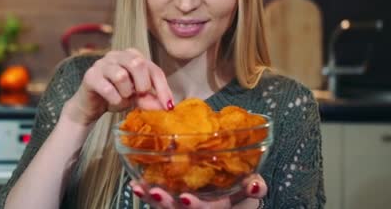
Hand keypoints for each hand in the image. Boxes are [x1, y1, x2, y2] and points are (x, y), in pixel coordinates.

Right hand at [63, 48, 173, 125]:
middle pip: (137, 64)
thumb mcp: (137, 98)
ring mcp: (102, 63)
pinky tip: (112, 101)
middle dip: (142, 85)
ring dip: (125, 93)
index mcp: (132, 56)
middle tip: (138, 97)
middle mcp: (117, 55)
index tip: (168, 105)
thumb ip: (150, 99)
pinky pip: (107, 88)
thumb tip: (167, 106)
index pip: (153, 68)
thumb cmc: (116, 96)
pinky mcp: (90, 75)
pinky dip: (114, 99)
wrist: (91, 106)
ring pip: (121, 76)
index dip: (163, 88)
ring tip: (122, 99)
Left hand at [130, 174, 266, 208]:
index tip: (186, 198)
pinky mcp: (171, 203)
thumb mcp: (251, 192)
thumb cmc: (240, 192)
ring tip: (140, 188)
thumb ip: (254, 188)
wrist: (229, 196)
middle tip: (157, 192)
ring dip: (152, 199)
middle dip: (167, 204)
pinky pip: (156, 203)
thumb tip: (254, 184)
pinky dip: (145, 194)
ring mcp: (182, 208)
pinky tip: (136, 185)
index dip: (197, 206)